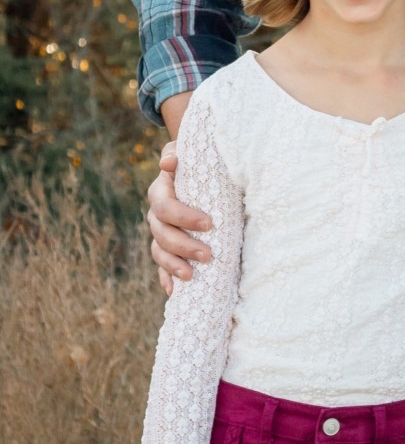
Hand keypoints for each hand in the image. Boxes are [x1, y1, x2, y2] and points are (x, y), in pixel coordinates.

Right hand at [147, 142, 213, 296]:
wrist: (200, 173)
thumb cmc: (198, 162)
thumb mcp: (191, 152)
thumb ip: (179, 154)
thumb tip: (169, 163)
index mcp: (161, 191)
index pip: (165, 206)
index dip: (183, 217)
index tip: (209, 224)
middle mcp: (156, 214)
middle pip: (161, 234)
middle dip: (183, 246)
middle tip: (208, 255)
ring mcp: (160, 232)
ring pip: (159, 252)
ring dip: (173, 265)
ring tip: (191, 276)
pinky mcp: (167, 248)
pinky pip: (161, 267)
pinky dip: (166, 279)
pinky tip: (173, 291)